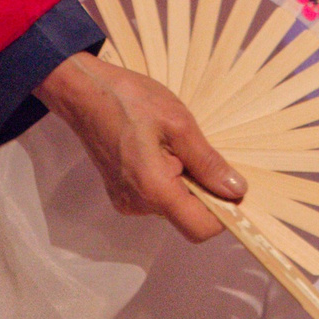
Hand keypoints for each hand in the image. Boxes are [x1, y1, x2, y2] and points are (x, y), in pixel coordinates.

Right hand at [33, 52, 245, 243]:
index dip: (224, 212)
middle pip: (187, 216)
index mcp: (154, 190)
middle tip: (193, 147)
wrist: (82, 90)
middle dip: (202, 188)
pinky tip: (156, 146)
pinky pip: (155, 196)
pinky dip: (166, 178)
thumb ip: (208, 162)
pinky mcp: (120, 193)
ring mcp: (126, 201)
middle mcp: (137, 205)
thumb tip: (236, 190)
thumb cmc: (129, 99)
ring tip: (169, 141)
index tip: (233, 184)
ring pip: (172, 205)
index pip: (200, 228)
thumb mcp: (178, 123)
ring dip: (183, 180)